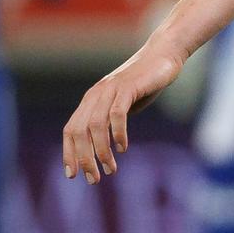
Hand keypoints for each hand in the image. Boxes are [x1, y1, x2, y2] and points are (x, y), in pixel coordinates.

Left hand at [62, 43, 184, 183]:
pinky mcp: (127, 87)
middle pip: (79, 132)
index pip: (71, 130)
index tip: (73, 174)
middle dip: (84, 158)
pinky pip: (116, 114)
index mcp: (91, 100)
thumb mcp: (126, 103)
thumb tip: (109, 142)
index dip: (69, 153)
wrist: (164, 54)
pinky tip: (123, 147)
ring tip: (110, 169)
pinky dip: (117, 134)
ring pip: (95, 126)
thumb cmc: (147, 81)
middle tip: (93, 179)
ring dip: (101, 151)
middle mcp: (95, 95)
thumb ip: (114, 119)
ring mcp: (110, 90)